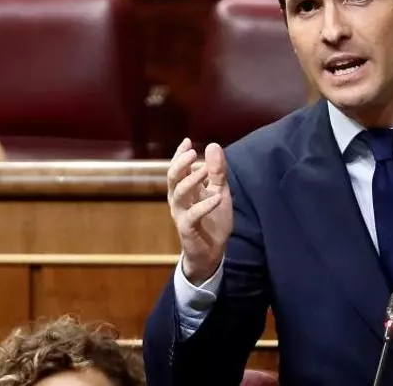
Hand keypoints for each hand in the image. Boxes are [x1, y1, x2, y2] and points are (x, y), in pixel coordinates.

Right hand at [167, 138, 232, 285]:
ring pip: (179, 195)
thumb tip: (212, 145)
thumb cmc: (213, 220)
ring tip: (204, 170)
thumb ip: (217, 171)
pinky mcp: (187, 229)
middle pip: (173, 179)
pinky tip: (217, 197)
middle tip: (192, 152)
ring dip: (191, 181)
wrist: (212, 252)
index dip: (179, 155)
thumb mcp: (219, 191)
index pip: (177, 169)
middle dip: (181, 164)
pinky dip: (205, 205)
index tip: (187, 141)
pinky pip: (193, 216)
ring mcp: (181, 215)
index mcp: (184, 190)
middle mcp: (179, 201)